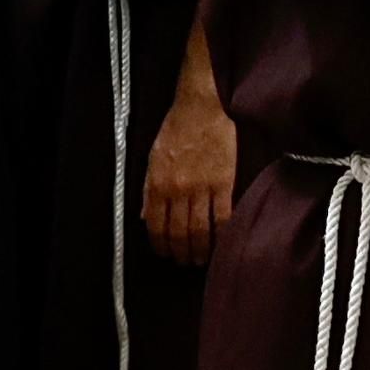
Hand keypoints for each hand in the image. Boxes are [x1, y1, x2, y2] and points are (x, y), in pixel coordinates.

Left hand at [142, 69, 237, 262]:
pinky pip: (223, 216)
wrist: (202, 107)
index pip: (156, 226)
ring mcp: (201, 187)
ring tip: (204, 258)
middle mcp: (177, 189)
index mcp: (157, 184)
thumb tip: (145, 217)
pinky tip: (223, 241)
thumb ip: (149, 190)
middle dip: (182, 253)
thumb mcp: (153, 158)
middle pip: (179, 233)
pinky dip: (222, 234)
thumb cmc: (177, 129)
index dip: (161, 246)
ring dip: (202, 250)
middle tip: (187, 262)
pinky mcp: (224, 182)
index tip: (166, 254)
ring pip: (200, 230)